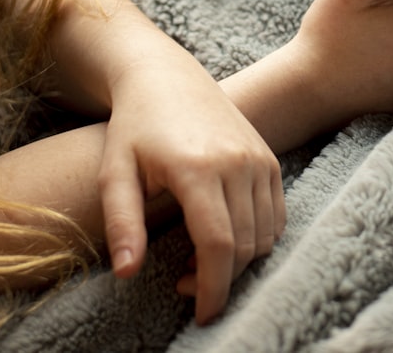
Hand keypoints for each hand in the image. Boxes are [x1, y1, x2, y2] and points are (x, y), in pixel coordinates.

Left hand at [96, 36, 284, 325]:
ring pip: (266, 234)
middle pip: (245, 246)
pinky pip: (277, 214)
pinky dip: (259, 237)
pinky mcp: (270, 158)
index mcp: (197, 168)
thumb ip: (122, 223)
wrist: (167, 76)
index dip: (212, 289)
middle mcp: (237, 163)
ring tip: (200, 259)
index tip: (201, 315)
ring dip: (240, 261)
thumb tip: (128, 274)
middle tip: (184, 284)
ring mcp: (259, 158)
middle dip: (220, 280)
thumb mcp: (115, 172)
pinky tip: (226, 236)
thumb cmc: (134, 126)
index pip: (218, 245)